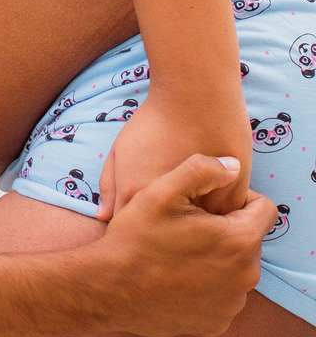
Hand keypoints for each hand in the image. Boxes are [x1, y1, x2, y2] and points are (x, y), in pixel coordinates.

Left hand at [97, 90, 252, 220]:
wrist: (196, 96)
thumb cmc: (154, 120)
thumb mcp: (120, 149)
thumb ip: (109, 186)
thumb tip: (104, 218)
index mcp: (136, 196)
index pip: (133, 234)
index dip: (140, 230)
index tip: (144, 223)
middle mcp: (168, 207)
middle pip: (167, 239)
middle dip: (166, 235)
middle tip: (171, 221)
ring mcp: (203, 206)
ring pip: (200, 235)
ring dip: (197, 232)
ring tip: (196, 214)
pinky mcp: (232, 199)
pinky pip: (225, 221)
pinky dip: (219, 217)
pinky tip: (215, 203)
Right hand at [97, 154, 274, 336]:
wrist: (107, 289)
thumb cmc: (135, 238)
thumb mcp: (161, 191)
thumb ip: (202, 169)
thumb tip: (234, 166)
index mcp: (239, 241)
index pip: (264, 209)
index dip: (237, 199)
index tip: (207, 204)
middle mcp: (245, 276)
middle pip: (249, 240)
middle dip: (225, 231)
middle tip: (187, 228)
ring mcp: (231, 305)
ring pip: (236, 269)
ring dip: (217, 260)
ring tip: (180, 254)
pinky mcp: (216, 324)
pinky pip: (222, 297)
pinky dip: (206, 288)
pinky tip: (177, 279)